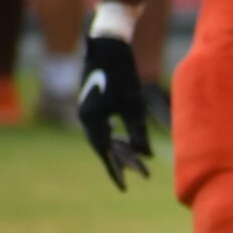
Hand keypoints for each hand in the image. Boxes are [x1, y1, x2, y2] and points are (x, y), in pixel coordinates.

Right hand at [77, 31, 153, 189]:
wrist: (108, 44)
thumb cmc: (123, 73)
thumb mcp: (134, 104)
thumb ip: (138, 130)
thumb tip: (147, 156)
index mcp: (92, 118)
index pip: (104, 152)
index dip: (115, 171)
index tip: (124, 188)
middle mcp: (85, 116)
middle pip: (104, 146)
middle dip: (122, 161)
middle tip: (139, 175)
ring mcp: (86, 108)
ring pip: (103, 136)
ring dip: (119, 148)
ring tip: (136, 161)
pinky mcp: (91, 102)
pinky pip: (102, 126)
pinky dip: (115, 135)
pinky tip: (124, 140)